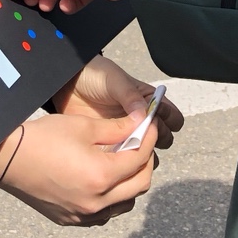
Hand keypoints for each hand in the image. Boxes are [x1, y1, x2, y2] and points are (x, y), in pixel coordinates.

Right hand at [0, 113, 158, 225]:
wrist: (9, 159)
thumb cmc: (44, 138)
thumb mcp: (84, 126)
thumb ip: (118, 128)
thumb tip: (142, 122)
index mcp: (101, 177)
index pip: (141, 159)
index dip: (149, 138)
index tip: (150, 124)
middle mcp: (96, 203)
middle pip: (140, 185)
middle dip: (145, 161)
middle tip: (140, 141)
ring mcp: (84, 215)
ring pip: (125, 203)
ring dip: (130, 182)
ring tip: (121, 159)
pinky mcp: (72, 220)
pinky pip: (105, 213)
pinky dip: (112, 197)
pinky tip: (103, 178)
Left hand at [56, 56, 183, 148]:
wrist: (68, 84)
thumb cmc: (95, 76)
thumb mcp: (114, 80)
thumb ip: (130, 96)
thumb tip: (144, 114)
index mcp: (147, 101)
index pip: (170, 115)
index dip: (169, 119)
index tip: (159, 119)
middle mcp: (140, 120)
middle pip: (162, 137)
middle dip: (158, 139)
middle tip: (145, 136)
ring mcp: (126, 134)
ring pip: (145, 152)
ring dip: (143, 153)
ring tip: (132, 149)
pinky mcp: (111, 146)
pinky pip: (124, 159)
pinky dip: (125, 162)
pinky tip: (119, 159)